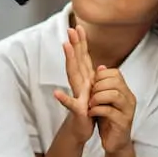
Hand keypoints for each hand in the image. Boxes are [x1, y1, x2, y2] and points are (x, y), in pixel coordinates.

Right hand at [55, 26, 96, 143]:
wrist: (81, 129)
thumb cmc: (88, 110)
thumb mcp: (94, 92)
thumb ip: (95, 78)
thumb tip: (101, 65)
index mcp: (85, 79)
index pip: (83, 57)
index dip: (81, 43)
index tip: (79, 27)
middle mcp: (79, 84)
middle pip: (76, 61)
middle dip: (74, 45)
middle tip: (71, 29)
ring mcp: (77, 95)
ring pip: (73, 75)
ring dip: (69, 61)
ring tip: (65, 47)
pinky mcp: (77, 109)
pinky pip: (70, 103)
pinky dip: (63, 98)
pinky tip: (56, 93)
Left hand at [89, 66, 135, 153]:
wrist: (114, 142)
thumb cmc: (108, 119)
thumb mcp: (103, 99)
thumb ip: (102, 84)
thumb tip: (101, 67)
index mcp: (125, 91)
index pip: (115, 73)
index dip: (100, 76)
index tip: (92, 85)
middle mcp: (129, 99)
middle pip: (115, 82)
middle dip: (98, 86)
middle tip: (90, 96)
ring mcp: (128, 111)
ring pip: (114, 95)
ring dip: (97, 98)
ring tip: (90, 104)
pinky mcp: (123, 123)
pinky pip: (110, 111)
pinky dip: (97, 110)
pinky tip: (91, 113)